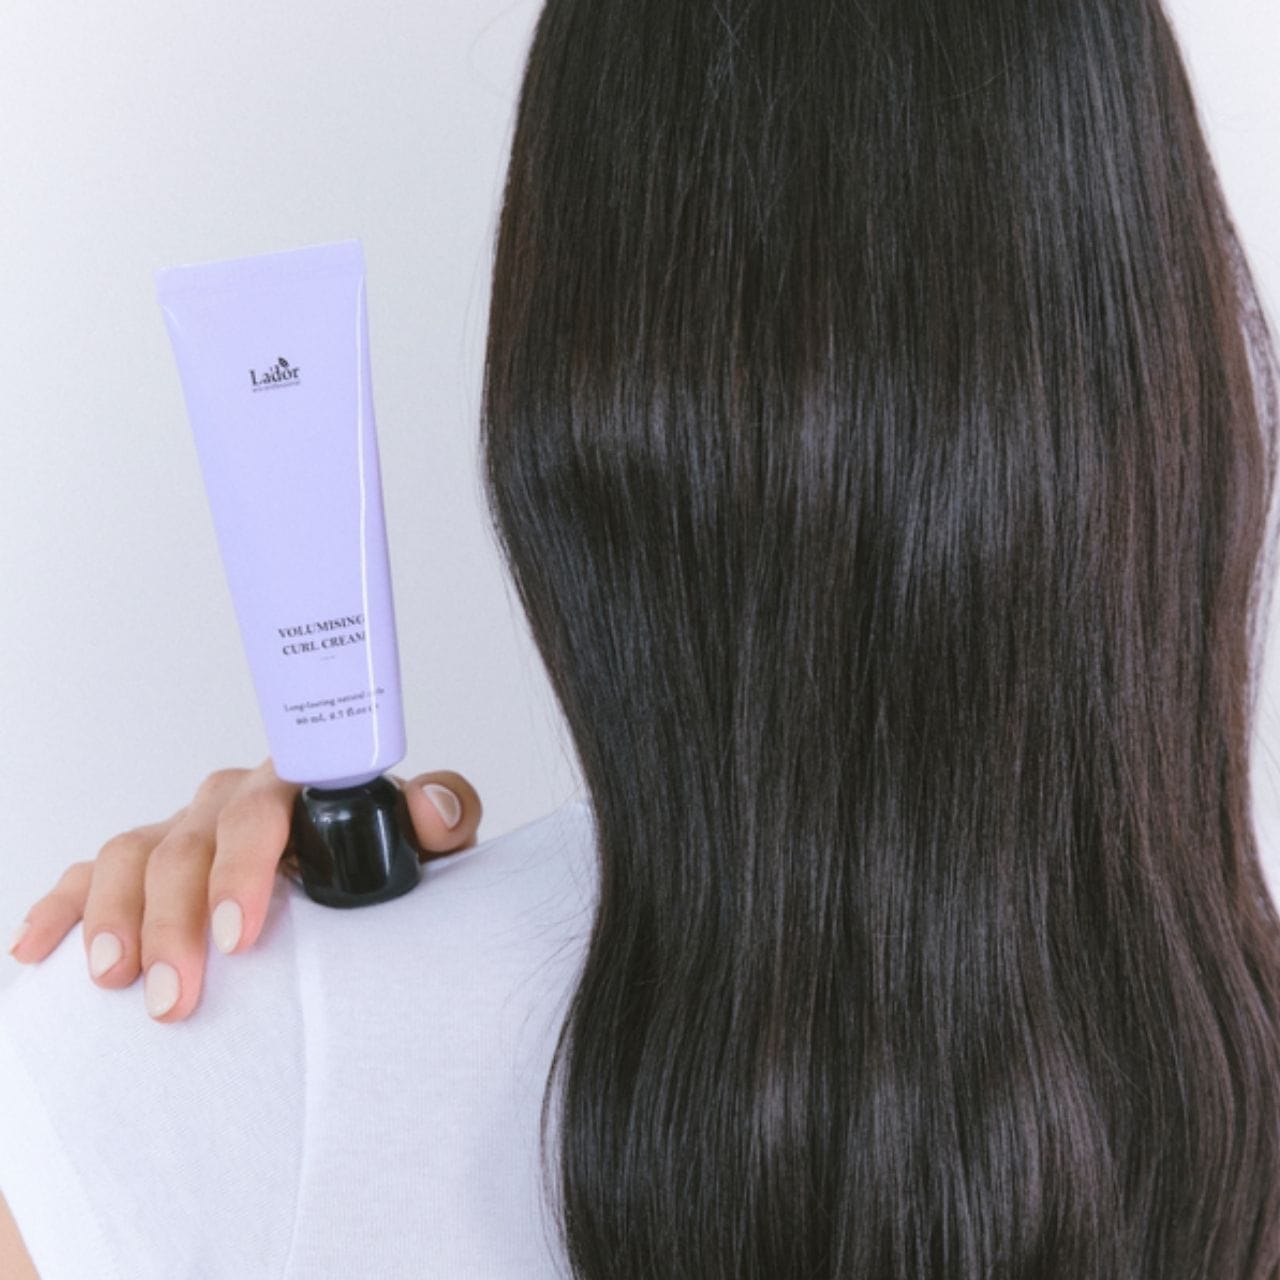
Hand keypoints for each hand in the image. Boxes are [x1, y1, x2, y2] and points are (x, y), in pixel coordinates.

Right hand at [6, 757, 482, 1021]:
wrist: (355, 876)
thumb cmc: (384, 863)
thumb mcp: (428, 846)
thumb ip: (443, 817)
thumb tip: (430, 809)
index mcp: (293, 787)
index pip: (262, 809)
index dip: (246, 866)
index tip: (243, 937)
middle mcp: (228, 801)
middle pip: (187, 841)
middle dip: (176, 920)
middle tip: (178, 995)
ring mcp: (181, 830)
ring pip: (132, 853)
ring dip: (117, 917)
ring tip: (116, 983)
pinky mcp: (143, 864)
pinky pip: (90, 873)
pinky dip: (62, 906)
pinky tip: (40, 952)